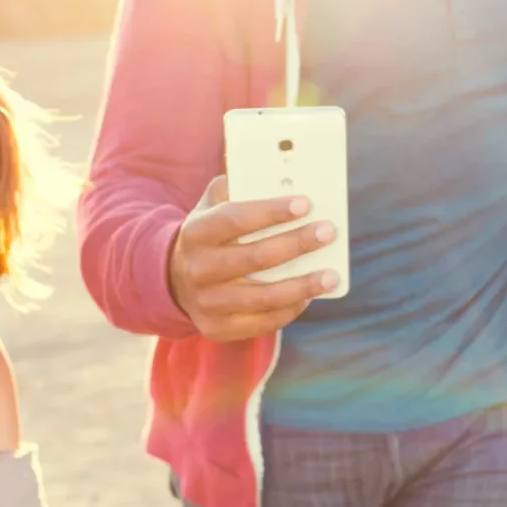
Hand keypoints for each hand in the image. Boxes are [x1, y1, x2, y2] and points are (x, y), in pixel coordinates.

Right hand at [167, 176, 338, 342]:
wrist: (175, 279)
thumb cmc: (210, 235)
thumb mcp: (211, 207)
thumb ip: (237, 188)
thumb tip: (281, 178)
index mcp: (196, 232)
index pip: (236, 219)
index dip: (271, 212)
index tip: (306, 204)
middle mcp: (198, 269)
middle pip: (255, 258)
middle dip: (297, 244)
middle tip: (327, 232)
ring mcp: (206, 302)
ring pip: (263, 297)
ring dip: (303, 286)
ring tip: (331, 275)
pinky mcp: (217, 328)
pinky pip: (262, 322)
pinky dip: (291, 309)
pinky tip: (310, 296)